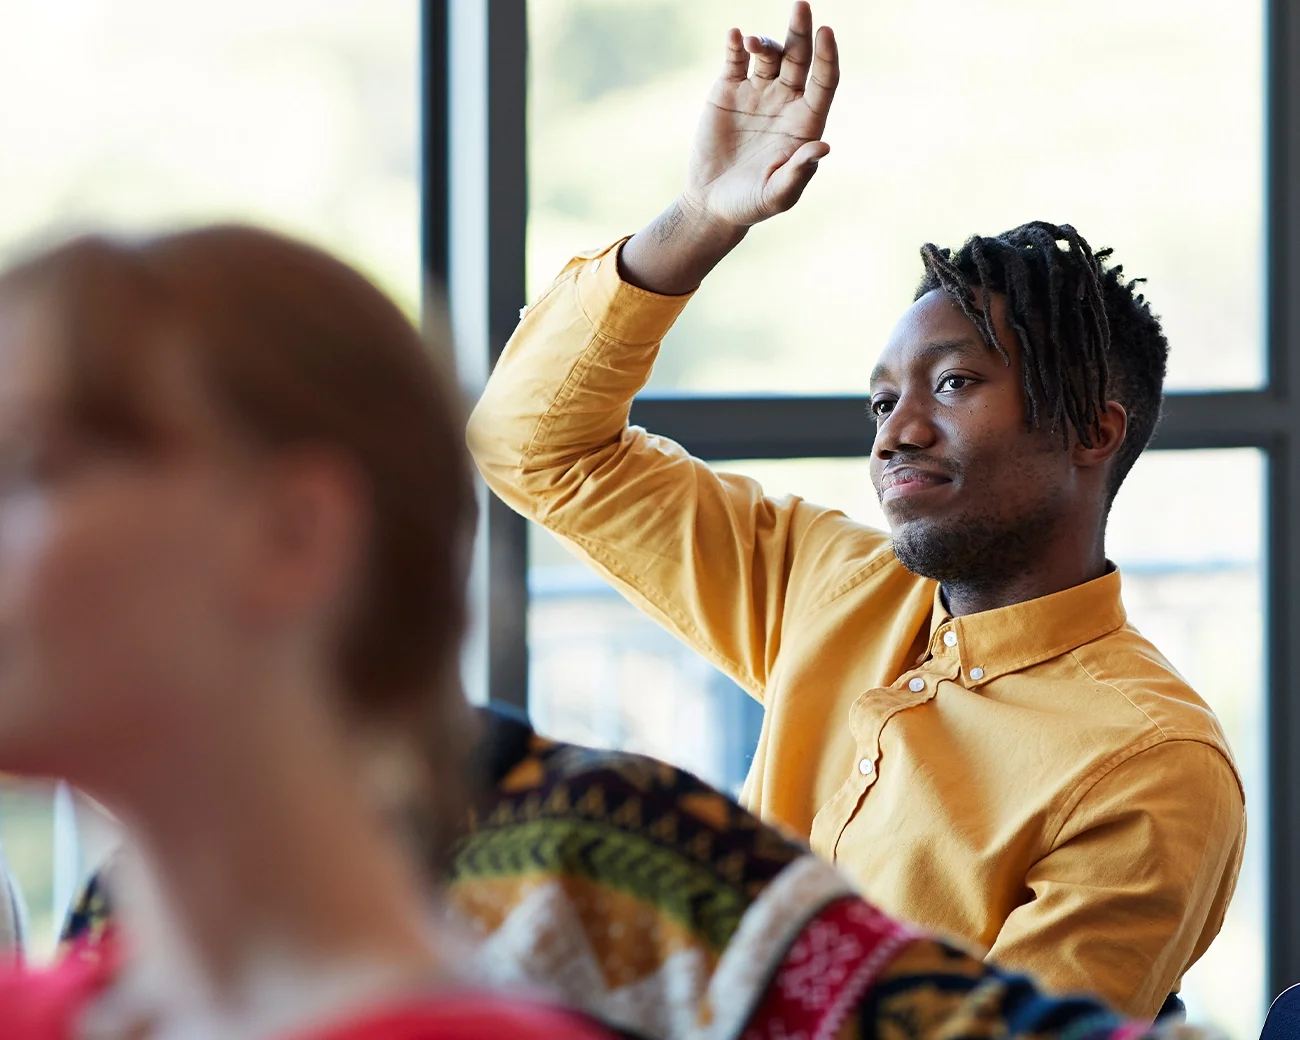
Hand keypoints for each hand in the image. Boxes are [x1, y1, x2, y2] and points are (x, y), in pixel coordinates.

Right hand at [683, 2, 838, 228]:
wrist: (711, 204)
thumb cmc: (751, 204)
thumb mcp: (777, 195)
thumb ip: (799, 172)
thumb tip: (823, 146)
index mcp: (805, 122)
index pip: (824, 81)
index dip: (827, 57)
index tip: (826, 33)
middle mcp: (785, 101)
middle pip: (799, 59)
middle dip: (801, 31)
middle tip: (801, 5)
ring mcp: (756, 93)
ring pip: (768, 54)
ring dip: (763, 42)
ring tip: (751, 43)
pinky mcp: (727, 91)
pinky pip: (734, 61)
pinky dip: (734, 45)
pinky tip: (734, 36)